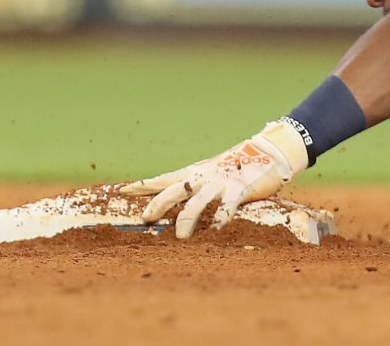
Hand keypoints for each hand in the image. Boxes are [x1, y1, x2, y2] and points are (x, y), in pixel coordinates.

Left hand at [120, 122, 308, 238]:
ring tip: (180, 238)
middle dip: (158, 204)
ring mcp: (220, 183)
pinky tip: (217, 230)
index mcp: (195, 173)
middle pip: (173, 190)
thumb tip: (178, 196)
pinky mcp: (238, 190)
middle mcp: (203, 177)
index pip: (163, 179)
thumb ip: (195, 184)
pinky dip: (221, 218)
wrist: (267, 152)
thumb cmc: (237, 166)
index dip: (143, 186)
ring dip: (186, 220)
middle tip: (145, 219)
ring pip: (196, 202)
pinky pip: (227, 206)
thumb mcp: (211, 172)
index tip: (122, 190)